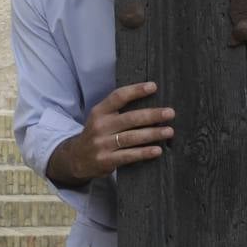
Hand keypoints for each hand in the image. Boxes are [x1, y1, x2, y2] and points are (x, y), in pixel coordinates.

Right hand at [48, 82, 174, 184]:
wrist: (76, 158)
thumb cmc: (97, 135)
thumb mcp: (100, 118)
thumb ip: (118, 111)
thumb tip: (151, 104)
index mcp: (99, 112)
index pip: (118, 96)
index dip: (136, 91)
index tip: (153, 86)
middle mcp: (100, 126)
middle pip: (130, 118)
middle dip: (152, 115)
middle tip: (170, 113)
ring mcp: (102, 144)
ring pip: (132, 137)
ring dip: (153, 134)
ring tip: (169, 131)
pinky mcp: (106, 160)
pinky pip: (129, 155)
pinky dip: (144, 152)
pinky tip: (157, 150)